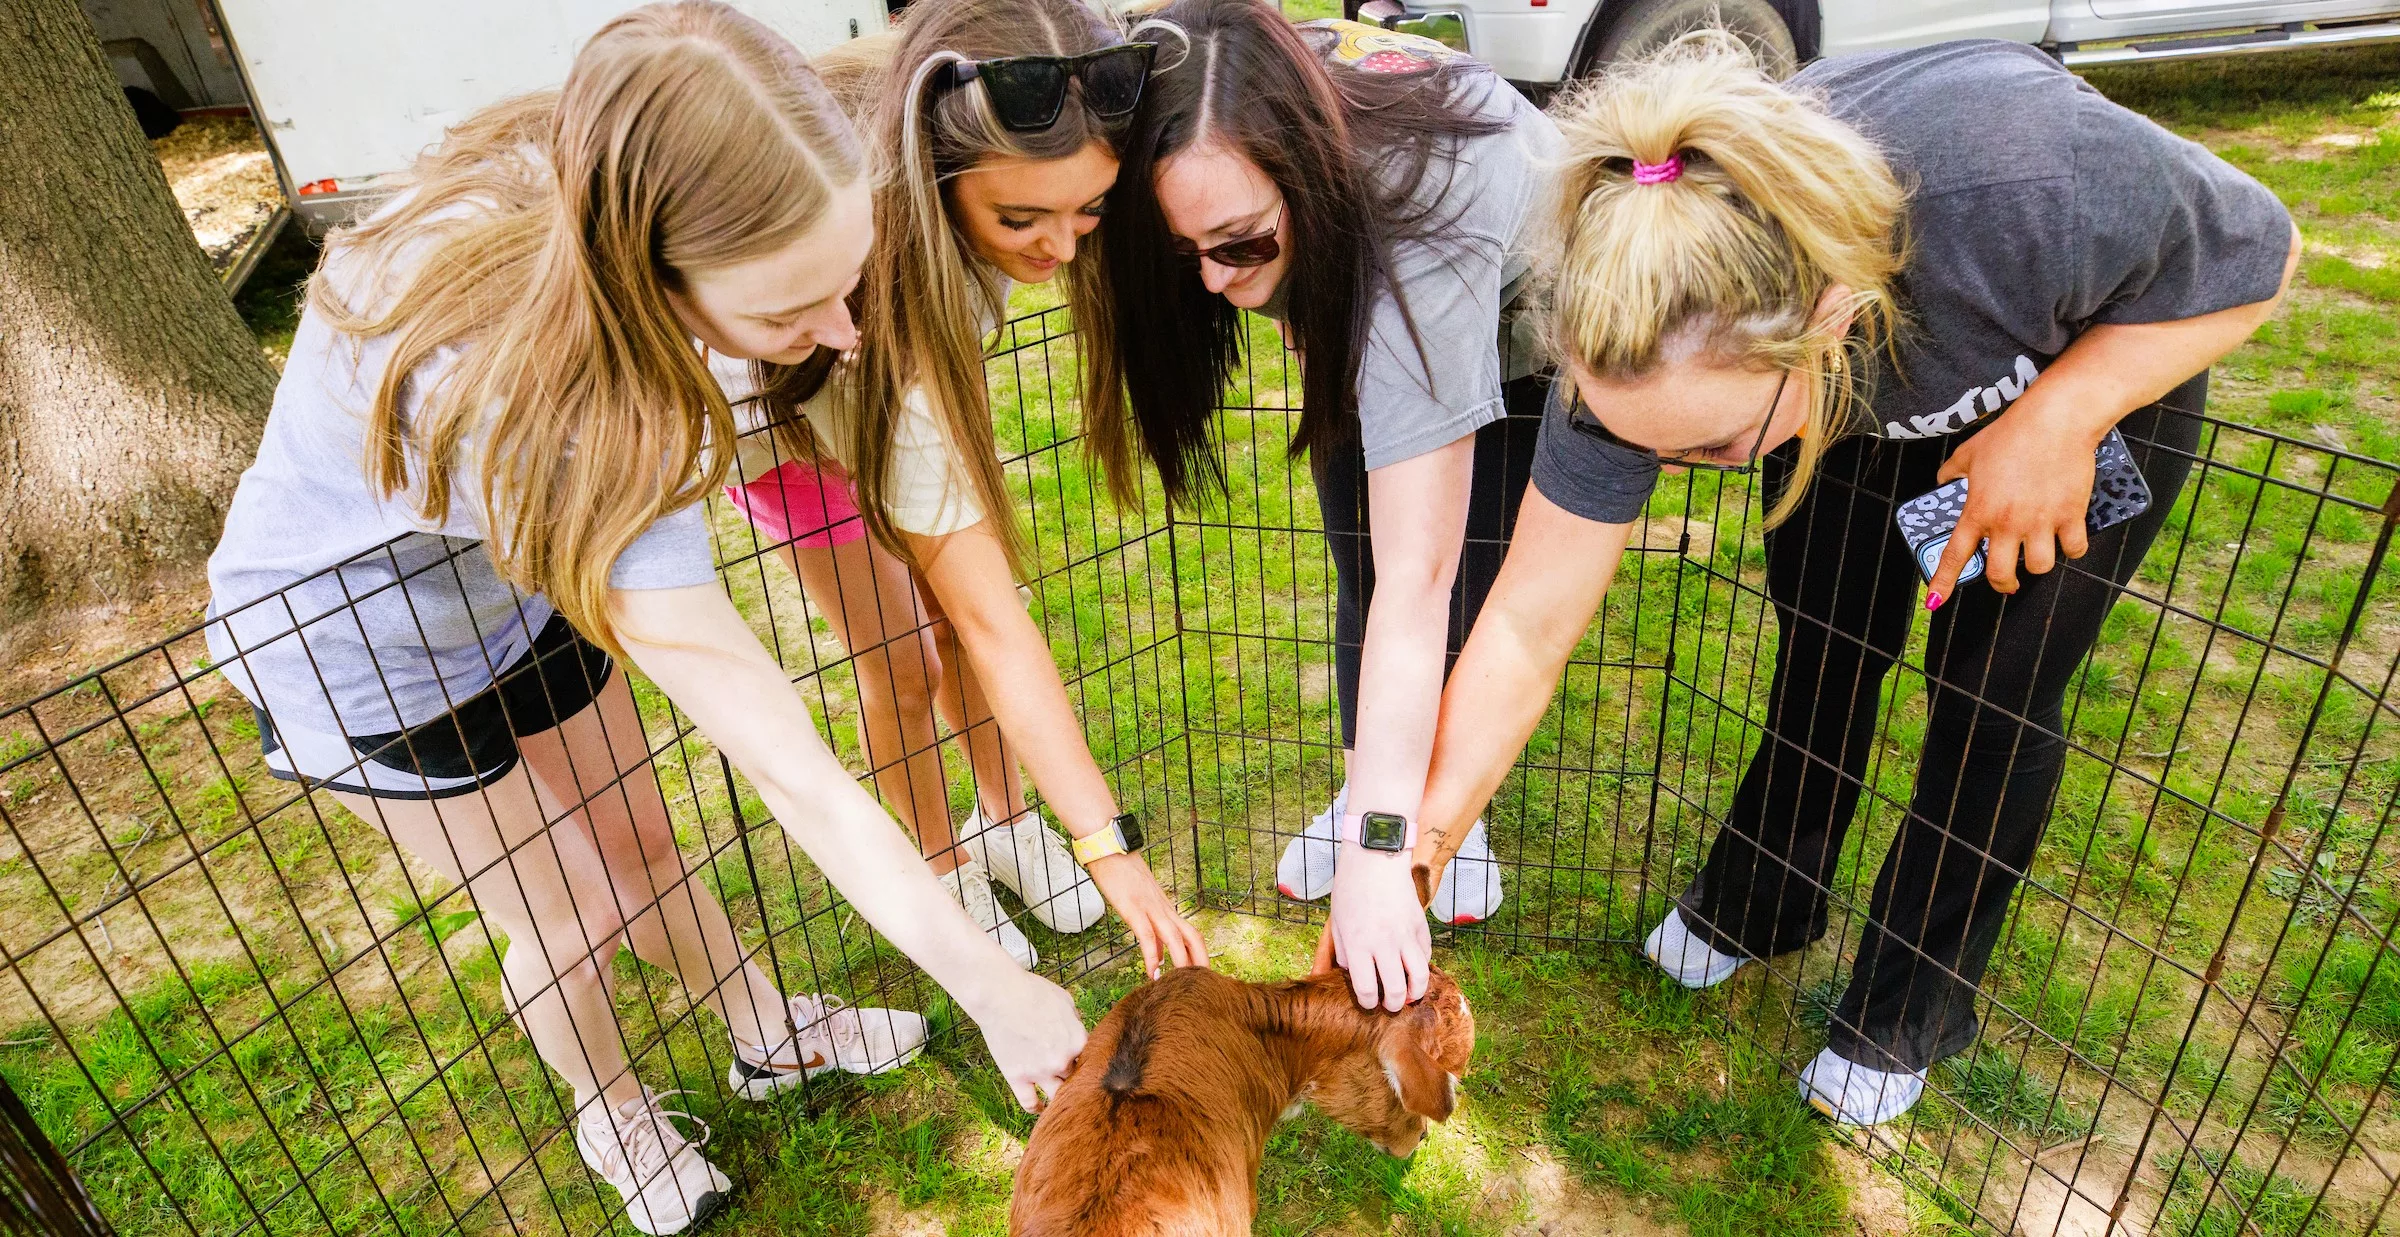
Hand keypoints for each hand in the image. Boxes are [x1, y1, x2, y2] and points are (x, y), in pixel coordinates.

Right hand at [966, 971, 1086, 1112]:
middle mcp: (1062, 1061)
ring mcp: (1039, 1072)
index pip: (1092, 1060)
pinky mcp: (1017, 1077)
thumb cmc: (1032, 992)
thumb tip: (1079, 1033)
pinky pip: (1029, 1102)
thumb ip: (1076, 1023)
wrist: (1000, 995)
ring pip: (1057, 1095)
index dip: (1087, 1060)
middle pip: (1076, 1078)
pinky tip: (1040, 1109)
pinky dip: (1036, 1108)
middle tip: (1073, 1080)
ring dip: (1060, 1097)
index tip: (1083, 1062)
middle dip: (1075, 1077)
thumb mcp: (1066, 1001)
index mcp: (1078, 1041)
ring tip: (1062, 1100)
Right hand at [1086, 853, 1208, 977]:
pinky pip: (1147, 935)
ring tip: (1180, 986)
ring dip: (1180, 963)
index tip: (1201, 975)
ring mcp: (1150, 907)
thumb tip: (1158, 955)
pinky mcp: (1133, 908)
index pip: (1191, 933)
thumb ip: (1151, 928)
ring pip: (1175, 938)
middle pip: (1192, 936)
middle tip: (1203, 984)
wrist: (1110, 846)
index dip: (1200, 954)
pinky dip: (1152, 956)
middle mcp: (1163, 908)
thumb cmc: (1121, 873)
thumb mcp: (1139, 901)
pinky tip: (1152, 973)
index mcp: (1166, 907)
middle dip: (1200, 961)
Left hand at [1325, 847, 1430, 1011]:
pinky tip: (1414, 968)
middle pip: (1395, 989)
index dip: (1368, 1002)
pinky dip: (1422, 966)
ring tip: (1409, 995)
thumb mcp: (1337, 922)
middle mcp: (1383, 943)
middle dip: (1392, 1004)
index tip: (1369, 1003)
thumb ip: (1344, 951)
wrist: (1375, 858)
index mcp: (1358, 944)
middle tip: (1390, 1005)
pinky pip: (1426, 954)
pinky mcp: (1420, 925)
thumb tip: (1351, 974)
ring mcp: (1405, 934)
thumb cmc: (1350, 888)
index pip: (1366, 989)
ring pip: (1419, 977)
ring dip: (1416, 992)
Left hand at [1927, 396, 2104, 600]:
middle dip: (2002, 583)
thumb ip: (1952, 471)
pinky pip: (2074, 549)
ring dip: (2037, 564)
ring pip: (2039, 567)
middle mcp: (2007, 523)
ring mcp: (2040, 522)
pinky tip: (2067, 538)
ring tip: (2038, 550)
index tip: (1935, 603)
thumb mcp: (1969, 451)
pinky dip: (2072, 548)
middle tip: (2006, 580)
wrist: (2055, 420)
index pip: (1955, 555)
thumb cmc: (2011, 433)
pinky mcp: (2071, 516)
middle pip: (2000, 574)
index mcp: (1978, 510)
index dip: (1943, 582)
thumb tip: (1943, 480)